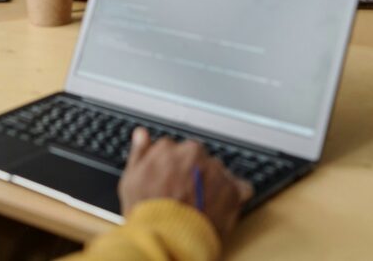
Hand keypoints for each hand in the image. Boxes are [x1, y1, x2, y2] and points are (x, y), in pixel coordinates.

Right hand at [118, 127, 251, 240]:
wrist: (167, 238)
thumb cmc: (147, 211)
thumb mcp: (131, 179)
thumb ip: (140, 153)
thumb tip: (141, 134)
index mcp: (169, 148)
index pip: (174, 150)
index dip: (171, 167)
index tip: (170, 180)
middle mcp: (194, 154)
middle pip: (197, 158)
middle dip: (193, 172)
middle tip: (185, 194)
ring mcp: (215, 171)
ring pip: (217, 171)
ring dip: (212, 183)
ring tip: (201, 204)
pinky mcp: (233, 191)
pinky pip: (241, 187)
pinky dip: (235, 194)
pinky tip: (222, 206)